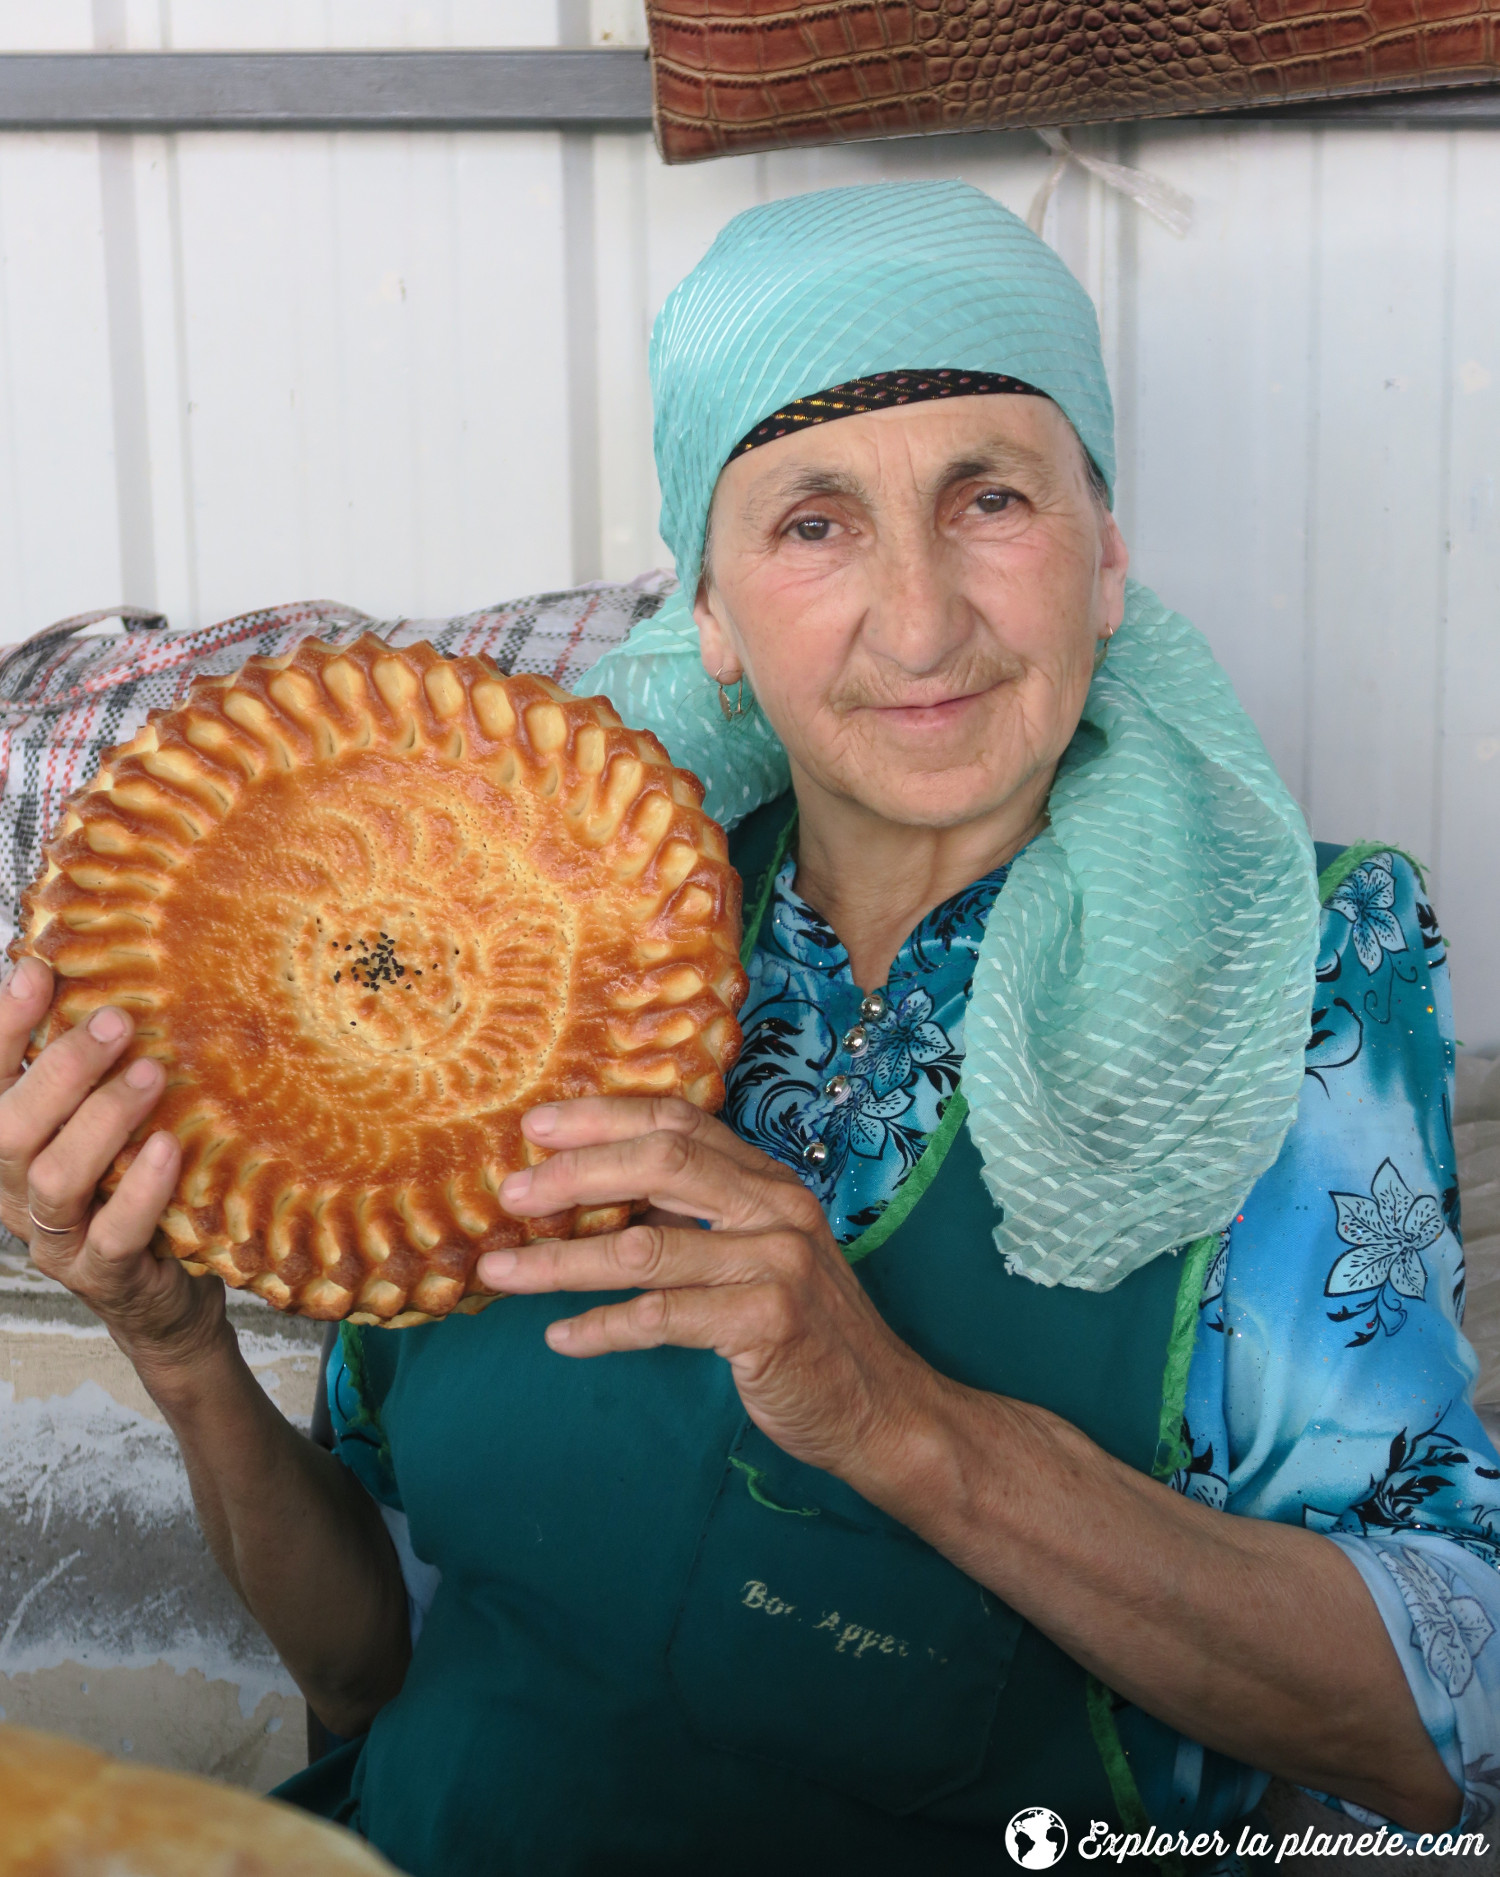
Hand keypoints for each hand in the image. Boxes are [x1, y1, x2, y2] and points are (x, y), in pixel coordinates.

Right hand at [0, 956, 225, 1386]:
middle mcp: (14, 1190)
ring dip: (100, 1120)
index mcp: (10, 1144)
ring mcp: (55, 1238)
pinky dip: (140, 1191)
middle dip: (59, 1068)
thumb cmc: (132, 1189)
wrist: (164, 1296)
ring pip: (52, 1178)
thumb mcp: (107, 1125)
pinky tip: (167, 1148)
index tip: (36, 970)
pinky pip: (113, 1234)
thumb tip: (115, 984)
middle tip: (116, 1021)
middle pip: (6, 1127)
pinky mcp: (103, 1275)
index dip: (3, 1026)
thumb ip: (98, 1072)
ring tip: (149, 1075)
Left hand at [476, 1097, 944, 1481]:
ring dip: (562, 1261)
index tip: (537, 1126)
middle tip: (511, 1192)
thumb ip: (698, 1217)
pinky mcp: (767, 1323)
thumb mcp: (759, 1253)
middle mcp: (777, 1208)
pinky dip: (602, 1328)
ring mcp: (776, 1263)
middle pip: (662, 1165)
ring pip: (646, 1247)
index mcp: (768, 1181)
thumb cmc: (804, 1331)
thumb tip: (595, 1192)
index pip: (680, 1125)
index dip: (604, 1118)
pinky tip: (561, 1337)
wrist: (880, 1409)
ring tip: (501, 1272)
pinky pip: (662, 1318)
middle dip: (576, 1174)